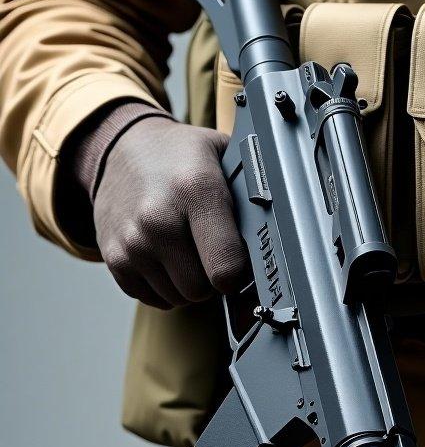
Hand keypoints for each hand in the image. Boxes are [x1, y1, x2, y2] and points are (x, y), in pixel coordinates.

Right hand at [89, 110, 247, 307]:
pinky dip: (166, 286)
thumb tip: (290, 235)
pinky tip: (170, 256)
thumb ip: (253, 194)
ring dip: (191, 283)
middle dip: (217, 278)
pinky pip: (154, 298)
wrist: (120, 148)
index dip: (242, 273)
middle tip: (217, 251)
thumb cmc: (182, 156)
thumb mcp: (224, 155)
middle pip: (203, 289)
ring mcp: (132, 241)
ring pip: (180, 298)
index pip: (227, 266)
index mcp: (196, 190)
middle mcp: (159, 219)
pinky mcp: (113, 257)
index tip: (245, 262)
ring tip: (192, 249)